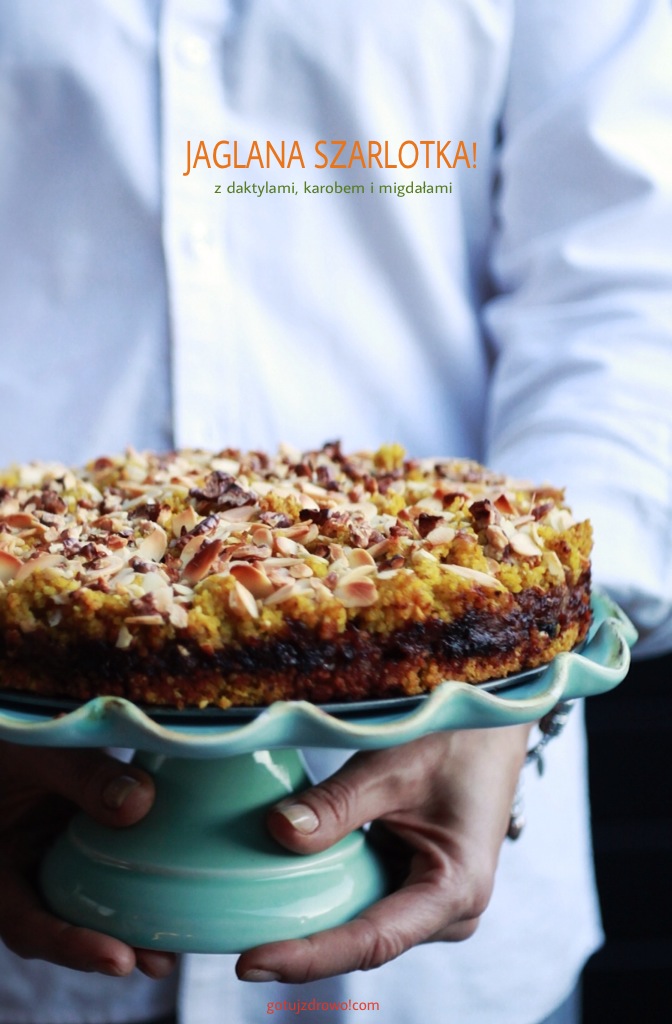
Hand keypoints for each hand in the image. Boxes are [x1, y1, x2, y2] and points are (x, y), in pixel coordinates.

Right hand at [0, 741, 175, 978]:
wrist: (26, 730)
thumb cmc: (17, 739)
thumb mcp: (40, 752)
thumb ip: (83, 775)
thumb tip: (140, 804)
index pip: (26, 923)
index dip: (69, 946)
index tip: (117, 959)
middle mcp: (24, 874)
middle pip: (59, 929)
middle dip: (105, 952)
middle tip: (152, 962)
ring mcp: (53, 864)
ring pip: (85, 907)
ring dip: (125, 930)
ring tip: (170, 951)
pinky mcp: (82, 848)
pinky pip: (108, 874)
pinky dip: (138, 888)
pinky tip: (175, 895)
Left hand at [236, 724, 530, 983]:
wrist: (488, 726)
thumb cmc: (454, 739)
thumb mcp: (392, 766)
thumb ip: (337, 804)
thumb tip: (276, 831)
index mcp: (457, 889)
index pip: (371, 940)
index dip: (308, 957)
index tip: (250, 962)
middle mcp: (449, 911)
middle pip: (364, 941)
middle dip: (302, 944)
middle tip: (233, 944)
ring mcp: (433, 903)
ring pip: (363, 924)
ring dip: (314, 919)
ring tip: (249, 920)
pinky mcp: (415, 886)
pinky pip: (366, 901)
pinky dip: (328, 894)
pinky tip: (285, 888)